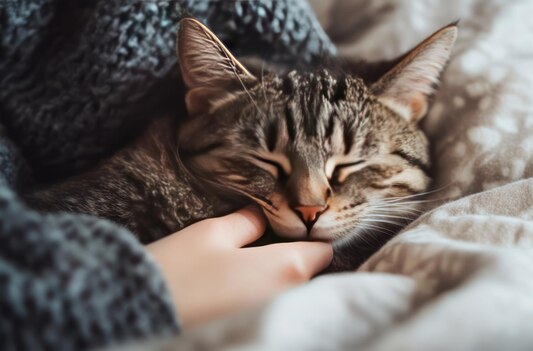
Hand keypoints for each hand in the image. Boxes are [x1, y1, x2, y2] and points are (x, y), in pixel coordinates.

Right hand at [147, 206, 332, 327]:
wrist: (138, 313)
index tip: (296, 227)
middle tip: (269, 243)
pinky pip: (271, 307)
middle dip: (296, 258)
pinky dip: (263, 296)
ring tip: (249, 265)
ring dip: (279, 278)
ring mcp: (272, 317)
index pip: (324, 250)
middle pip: (309, 274)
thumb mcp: (213, 232)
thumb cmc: (180, 269)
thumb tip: (264, 217)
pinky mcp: (252, 327)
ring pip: (289, 292)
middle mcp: (289, 298)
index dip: (313, 235)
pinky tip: (237, 287)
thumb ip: (249, 222)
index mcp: (288, 268)